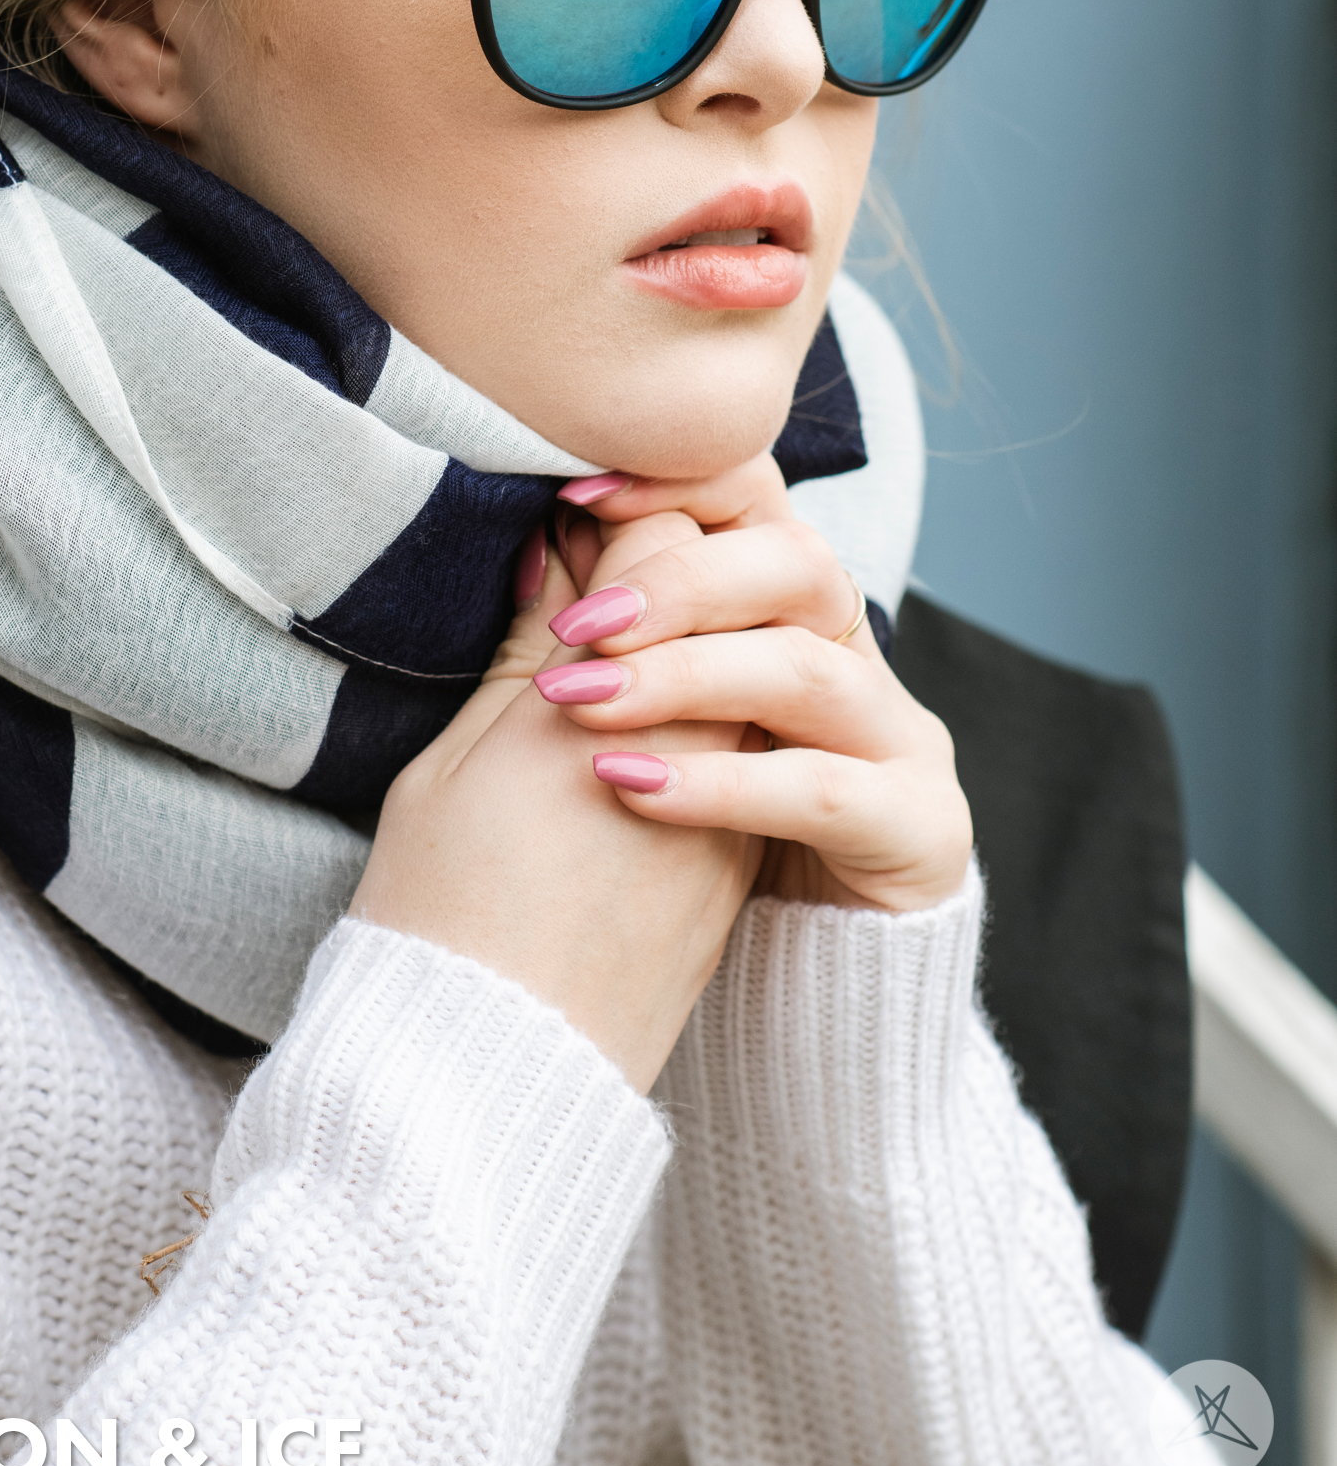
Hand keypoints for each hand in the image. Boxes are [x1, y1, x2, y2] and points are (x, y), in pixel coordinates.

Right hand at [349, 512, 760, 1091]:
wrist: (486, 1086)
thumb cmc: (434, 919)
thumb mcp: (451, 769)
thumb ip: (524, 656)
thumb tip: (558, 562)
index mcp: (600, 710)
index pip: (662, 554)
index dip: (624, 513)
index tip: (578, 513)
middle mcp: (686, 751)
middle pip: (725, 606)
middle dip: (675, 567)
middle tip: (603, 552)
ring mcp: (720, 817)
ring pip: (744, 679)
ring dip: (696, 643)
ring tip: (616, 648)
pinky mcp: (730, 876)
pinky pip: (740, 759)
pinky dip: (703, 722)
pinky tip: (637, 731)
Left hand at [540, 453, 972, 914]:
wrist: (802, 984)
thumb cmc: (698, 834)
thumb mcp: (656, 718)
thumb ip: (620, 630)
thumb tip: (547, 536)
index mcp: (793, 610)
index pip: (758, 500)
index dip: (678, 481)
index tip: (575, 493)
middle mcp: (856, 655)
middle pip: (796, 565)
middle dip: (681, 580)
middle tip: (582, 625)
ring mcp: (898, 739)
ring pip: (807, 670)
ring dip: (688, 677)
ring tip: (583, 705)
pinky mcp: (917, 827)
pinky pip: (822, 789)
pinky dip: (723, 784)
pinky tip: (632, 789)